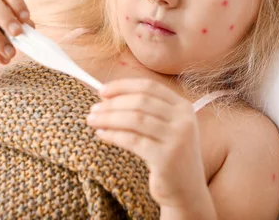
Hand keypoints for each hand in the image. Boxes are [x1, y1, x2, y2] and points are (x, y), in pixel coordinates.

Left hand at [86, 79, 206, 207]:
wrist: (187, 191)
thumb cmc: (168, 156)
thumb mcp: (165, 129)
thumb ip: (146, 111)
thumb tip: (107, 96)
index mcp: (183, 107)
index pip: (149, 87)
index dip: (123, 86)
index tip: (102, 91)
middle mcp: (184, 119)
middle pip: (141, 101)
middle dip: (113, 103)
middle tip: (94, 109)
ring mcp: (177, 138)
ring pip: (135, 119)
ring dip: (109, 118)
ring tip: (92, 120)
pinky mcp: (166, 157)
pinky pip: (133, 140)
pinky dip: (113, 135)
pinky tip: (101, 134)